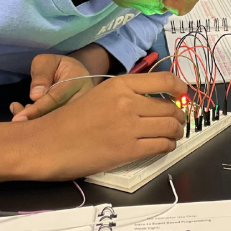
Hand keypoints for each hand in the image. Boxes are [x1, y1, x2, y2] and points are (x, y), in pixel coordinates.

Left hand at [10, 53, 97, 121]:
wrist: (72, 74)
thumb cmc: (57, 67)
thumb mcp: (47, 62)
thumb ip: (42, 75)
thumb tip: (36, 96)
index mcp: (78, 81)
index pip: (57, 98)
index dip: (38, 108)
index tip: (20, 118)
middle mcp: (83, 101)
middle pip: (58, 117)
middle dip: (35, 120)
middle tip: (15, 121)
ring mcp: (80, 114)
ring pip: (55, 125)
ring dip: (33, 121)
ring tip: (17, 111)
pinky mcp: (73, 122)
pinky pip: (54, 127)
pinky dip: (35, 123)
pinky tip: (22, 112)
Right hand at [18, 72, 188, 180]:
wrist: (48, 143)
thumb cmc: (69, 120)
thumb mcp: (98, 95)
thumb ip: (125, 94)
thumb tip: (155, 99)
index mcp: (120, 85)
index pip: (165, 80)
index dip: (180, 88)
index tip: (183, 94)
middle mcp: (127, 102)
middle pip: (170, 107)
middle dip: (178, 116)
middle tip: (177, 121)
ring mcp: (129, 126)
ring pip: (170, 127)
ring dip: (176, 132)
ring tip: (172, 135)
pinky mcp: (128, 150)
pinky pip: (162, 146)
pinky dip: (168, 146)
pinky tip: (163, 146)